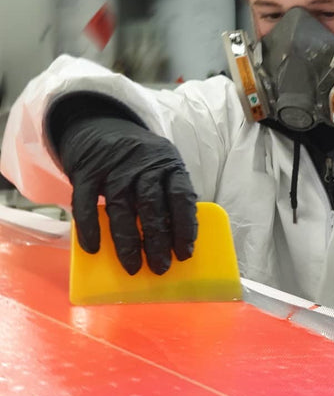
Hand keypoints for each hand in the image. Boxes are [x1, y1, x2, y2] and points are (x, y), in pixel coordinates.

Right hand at [59, 116, 197, 274]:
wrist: (101, 127)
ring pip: (121, 208)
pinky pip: (86, 203)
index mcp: (169, 165)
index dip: (184, 227)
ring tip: (133, 267)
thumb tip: (181, 236)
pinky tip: (94, 249)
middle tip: (161, 268)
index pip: (181, 197)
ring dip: (127, 241)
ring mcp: (114, 168)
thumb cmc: (141, 159)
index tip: (185, 253)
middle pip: (152, 206)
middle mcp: (143, 165)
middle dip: (157, 240)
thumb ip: (171, 194)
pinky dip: (89, 227)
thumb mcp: (164, 167)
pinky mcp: (87, 172)